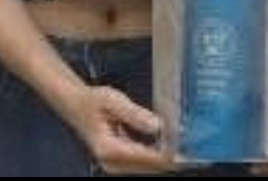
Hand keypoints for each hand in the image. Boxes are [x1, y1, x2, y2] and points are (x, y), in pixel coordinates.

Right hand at [51, 84, 176, 173]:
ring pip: (148, 168)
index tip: (187, 147)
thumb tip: (158, 126)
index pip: (146, 157)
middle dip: (170, 157)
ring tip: (182, 145)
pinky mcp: (119, 163)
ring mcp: (114, 165)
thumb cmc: (91, 100)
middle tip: (192, 146)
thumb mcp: (111, 100)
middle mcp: (111, 162)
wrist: (75, 104)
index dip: (168, 154)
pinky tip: (168, 145)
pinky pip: (143, 164)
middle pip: (150, 167)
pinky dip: (156, 156)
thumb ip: (134, 114)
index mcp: (109, 149)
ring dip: (165, 158)